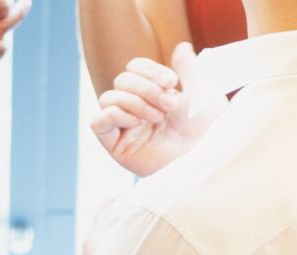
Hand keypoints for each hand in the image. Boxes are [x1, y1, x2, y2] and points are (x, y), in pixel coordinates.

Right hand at [88, 44, 216, 176]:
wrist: (192, 164)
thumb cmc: (196, 135)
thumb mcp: (199, 98)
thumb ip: (190, 71)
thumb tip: (182, 47)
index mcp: (148, 91)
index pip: (135, 67)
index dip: (151, 69)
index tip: (172, 81)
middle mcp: (131, 105)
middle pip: (122, 79)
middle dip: (147, 88)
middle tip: (170, 105)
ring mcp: (119, 124)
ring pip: (108, 96)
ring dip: (135, 103)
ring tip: (156, 119)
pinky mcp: (111, 142)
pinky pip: (98, 121)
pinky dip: (115, 116)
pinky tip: (136, 124)